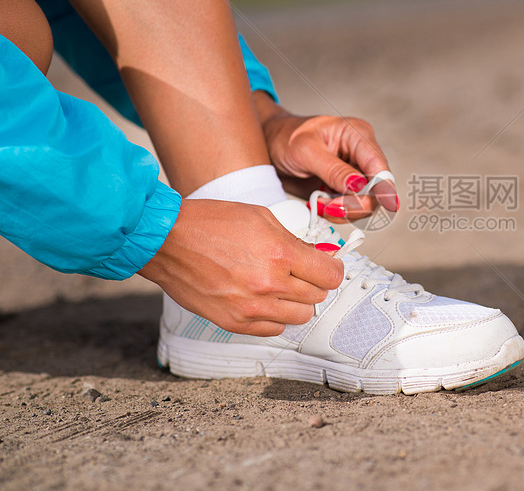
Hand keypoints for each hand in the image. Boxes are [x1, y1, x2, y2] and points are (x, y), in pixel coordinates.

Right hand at [138, 199, 343, 335]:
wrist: (165, 242)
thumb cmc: (209, 223)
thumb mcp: (261, 217)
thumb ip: (293, 240)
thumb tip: (318, 257)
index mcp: (280, 253)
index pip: (330, 275)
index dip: (333, 269)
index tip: (329, 266)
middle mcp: (269, 284)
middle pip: (318, 296)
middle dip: (314, 282)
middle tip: (301, 271)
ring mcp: (252, 307)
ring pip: (300, 316)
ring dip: (297, 302)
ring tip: (282, 286)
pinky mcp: (235, 323)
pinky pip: (274, 329)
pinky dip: (276, 317)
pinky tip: (265, 299)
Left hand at [254, 92, 398, 220]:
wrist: (269, 146)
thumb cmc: (285, 138)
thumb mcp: (306, 151)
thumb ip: (334, 170)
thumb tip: (359, 186)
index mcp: (357, 135)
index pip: (379, 165)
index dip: (385, 188)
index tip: (389, 206)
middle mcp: (361, 155)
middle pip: (377, 189)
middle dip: (357, 204)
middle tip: (331, 208)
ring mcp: (354, 173)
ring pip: (365, 203)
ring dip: (344, 211)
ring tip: (320, 205)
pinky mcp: (344, 189)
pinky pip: (350, 208)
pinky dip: (336, 212)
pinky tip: (320, 205)